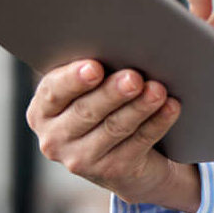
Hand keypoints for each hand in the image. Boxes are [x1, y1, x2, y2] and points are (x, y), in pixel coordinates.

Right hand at [25, 58, 199, 211]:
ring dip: (139, 107)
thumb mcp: (90, 88)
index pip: (54, 91)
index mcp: (43, 110)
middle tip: (134, 77)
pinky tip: (170, 107)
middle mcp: (55, 138)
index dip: (74, 79)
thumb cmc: (104, 103)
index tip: (94, 67)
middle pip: (86, 111)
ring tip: (158, 89)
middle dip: (112, 92)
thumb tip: (122, 40)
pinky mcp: (112, 172)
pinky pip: (138, 143)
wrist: (123, 157)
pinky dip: (157, 123)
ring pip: (114, 128)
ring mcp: (81, 160)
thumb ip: (94, 67)